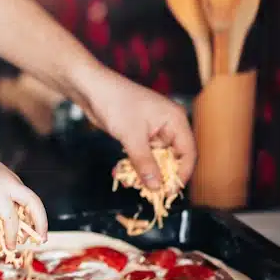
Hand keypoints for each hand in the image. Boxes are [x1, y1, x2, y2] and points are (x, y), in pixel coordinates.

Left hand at [0, 141, 47, 248]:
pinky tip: (23, 222)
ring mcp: (13, 178)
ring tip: (33, 235)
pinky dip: (27, 209)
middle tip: (42, 240)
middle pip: (34, 203)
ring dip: (35, 217)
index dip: (12, 236)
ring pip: (32, 199)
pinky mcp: (12, 177)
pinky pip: (24, 195)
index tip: (10, 248)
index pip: (10, 218)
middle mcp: (10, 183)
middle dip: (41, 223)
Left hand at [84, 68, 195, 190]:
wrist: (92, 88)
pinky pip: (142, 155)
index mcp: (175, 120)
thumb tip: (156, 186)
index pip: (188, 153)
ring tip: (130, 182)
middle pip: (172, 158)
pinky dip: (134, 165)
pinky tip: (121, 173)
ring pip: (155, 159)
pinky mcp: (138, 134)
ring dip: (144, 172)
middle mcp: (168, 125)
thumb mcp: (132, 136)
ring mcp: (152, 130)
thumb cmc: (115, 103)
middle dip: (160, 175)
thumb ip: (145, 162)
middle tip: (147, 191)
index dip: (181, 174)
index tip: (168, 191)